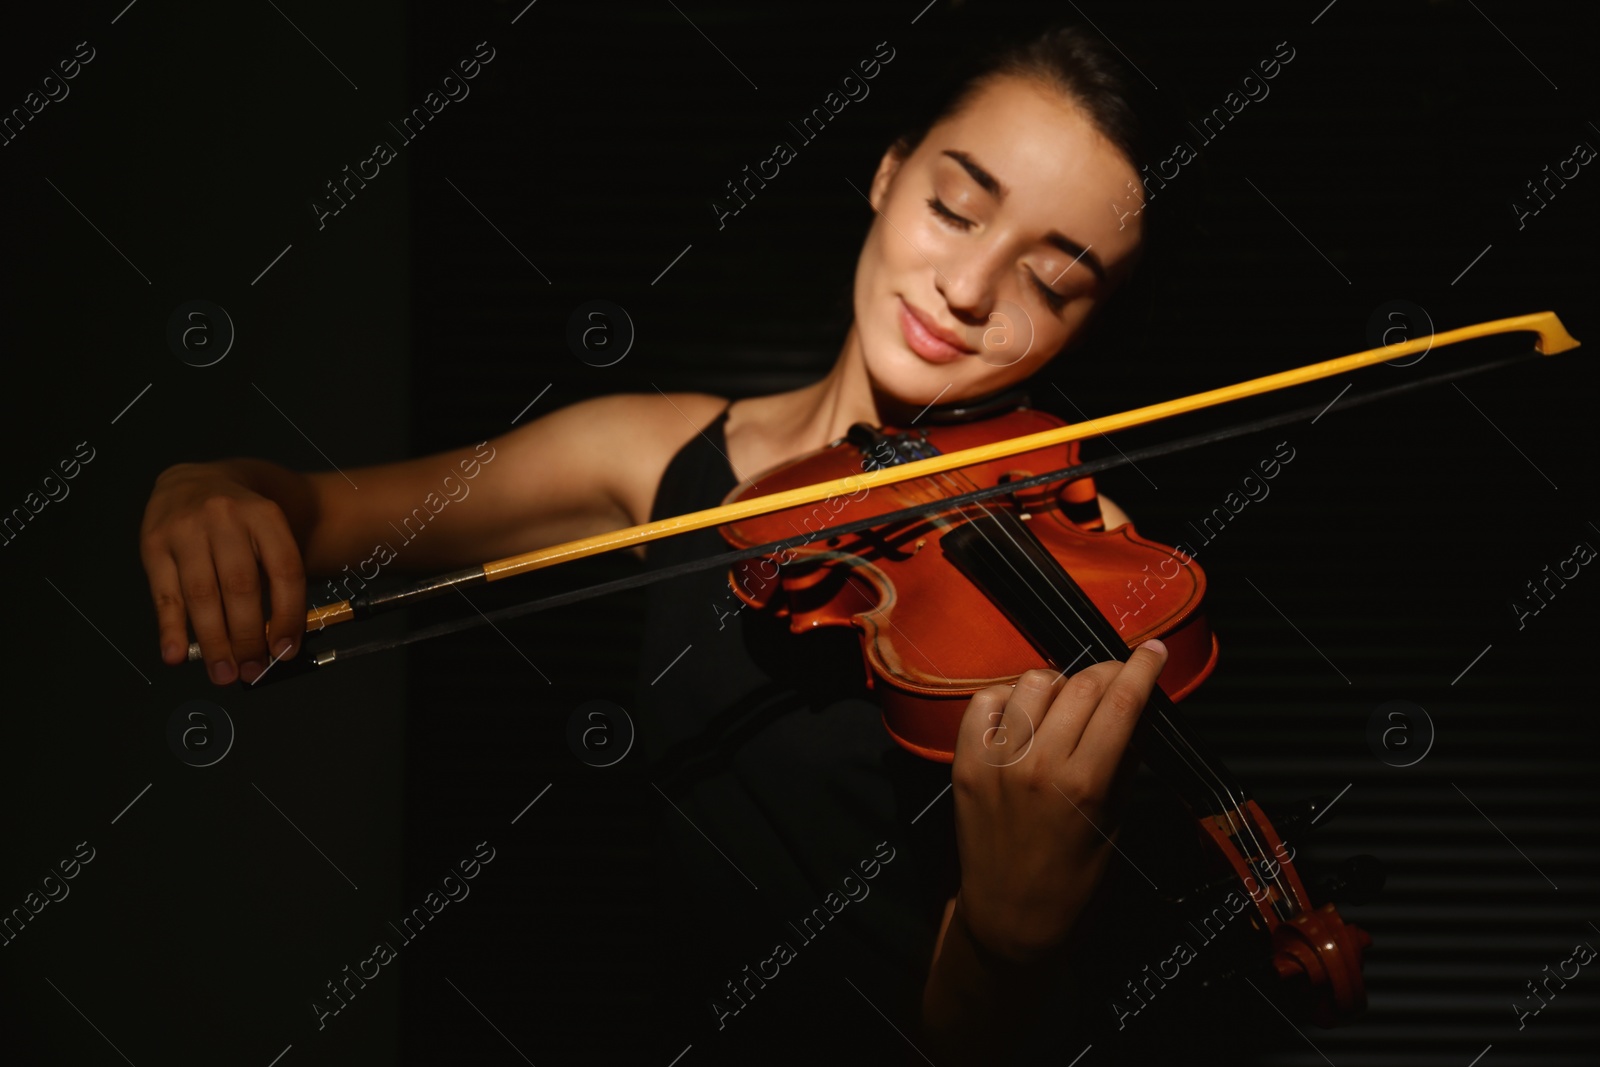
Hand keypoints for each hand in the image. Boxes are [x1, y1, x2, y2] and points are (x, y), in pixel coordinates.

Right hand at [139, 464, 305, 683]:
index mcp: (264, 515)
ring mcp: (186, 529)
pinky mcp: (153, 543)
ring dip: (214, 642)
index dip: (288, 615)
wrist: (194, 481)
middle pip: (241, 586)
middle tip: (253, 670)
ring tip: (224, 672)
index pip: (284, 570)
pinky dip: (170, 629)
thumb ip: (273, 578)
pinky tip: (177, 654)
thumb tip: (275, 643)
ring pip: (202, 594)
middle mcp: (225, 518)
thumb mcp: (268, 532)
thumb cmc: (239, 519)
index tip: (285, 650)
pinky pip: (164, 593)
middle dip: (248, 636)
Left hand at [949, 640, 1167, 963]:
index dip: (1141, 669)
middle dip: (1107, 673)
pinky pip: (985, 700)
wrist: (1010, 915)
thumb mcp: (1114, 821)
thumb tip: (1141, 709)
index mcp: (1085, 784)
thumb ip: (1126, 761)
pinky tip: (1022, 715)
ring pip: (1033, 682)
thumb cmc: (1073, 878)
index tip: (1153, 650)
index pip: (1120, 703)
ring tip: (1066, 703)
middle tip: (1116, 679)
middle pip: (1081, 686)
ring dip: (1059, 683)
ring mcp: (997, 761)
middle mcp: (1039, 765)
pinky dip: (1007, 698)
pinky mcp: (965, 762)